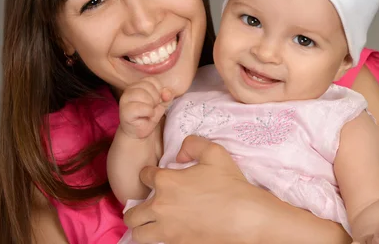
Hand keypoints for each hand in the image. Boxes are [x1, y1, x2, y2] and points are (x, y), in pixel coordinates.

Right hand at [119, 77, 172, 139]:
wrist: (138, 132)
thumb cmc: (149, 116)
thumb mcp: (162, 103)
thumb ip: (167, 95)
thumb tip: (167, 93)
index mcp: (138, 85)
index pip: (152, 80)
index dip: (159, 91)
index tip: (157, 101)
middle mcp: (129, 89)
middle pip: (148, 86)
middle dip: (155, 98)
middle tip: (152, 108)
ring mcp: (125, 99)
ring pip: (144, 95)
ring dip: (152, 106)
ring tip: (149, 112)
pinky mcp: (125, 111)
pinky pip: (142, 107)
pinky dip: (149, 112)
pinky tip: (147, 116)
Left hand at [123, 135, 268, 243]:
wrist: (245, 217)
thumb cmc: (230, 185)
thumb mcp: (215, 152)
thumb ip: (193, 144)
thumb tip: (180, 154)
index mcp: (166, 182)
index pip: (144, 176)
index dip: (149, 173)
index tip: (156, 176)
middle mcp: (160, 207)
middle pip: (132, 213)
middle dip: (138, 206)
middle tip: (150, 203)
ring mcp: (167, 229)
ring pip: (138, 233)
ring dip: (142, 226)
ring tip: (152, 222)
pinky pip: (156, 243)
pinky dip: (158, 237)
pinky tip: (168, 230)